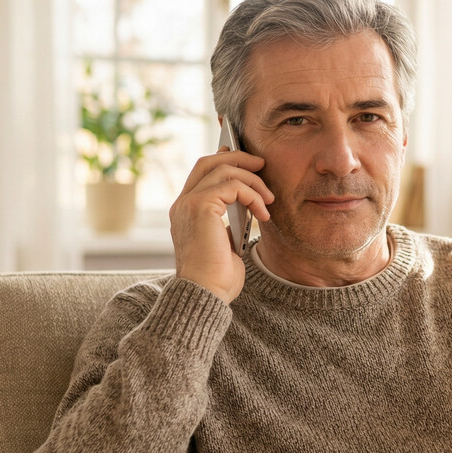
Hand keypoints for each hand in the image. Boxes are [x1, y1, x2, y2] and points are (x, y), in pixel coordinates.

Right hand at [170, 146, 273, 303]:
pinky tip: (263, 213)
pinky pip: (232, 185)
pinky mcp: (201, 206)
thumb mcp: (224, 243)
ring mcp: (189, 203)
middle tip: (262, 164)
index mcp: (185, 211)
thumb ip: (228, 222)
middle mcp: (182, 204)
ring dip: (252, 181)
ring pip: (223, 170)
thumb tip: (245, 207)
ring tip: (269, 199)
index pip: (201, 173)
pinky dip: (253, 195)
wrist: (206, 294)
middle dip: (238, 158)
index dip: (223, 160)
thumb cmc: (217, 278)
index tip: (247, 161)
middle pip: (208, 162)